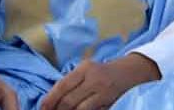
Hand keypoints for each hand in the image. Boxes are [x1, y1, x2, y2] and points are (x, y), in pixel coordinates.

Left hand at [40, 54, 159, 109]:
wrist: (130, 72)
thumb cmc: (102, 72)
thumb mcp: (87, 70)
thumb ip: (71, 82)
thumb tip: (50, 99)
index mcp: (85, 68)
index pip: (62, 86)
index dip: (49, 100)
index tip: (42, 108)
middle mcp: (94, 79)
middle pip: (68, 101)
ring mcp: (103, 92)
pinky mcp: (110, 103)